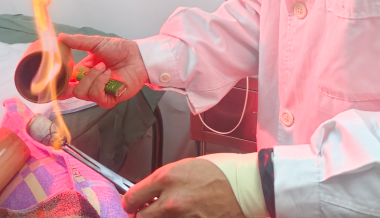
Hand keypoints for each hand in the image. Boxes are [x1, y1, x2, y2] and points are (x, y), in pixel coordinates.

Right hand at [57, 33, 149, 108]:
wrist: (138, 55)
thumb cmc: (119, 49)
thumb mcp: (96, 43)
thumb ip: (78, 41)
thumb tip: (60, 36)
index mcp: (83, 73)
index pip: (65, 83)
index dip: (58, 83)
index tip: (52, 77)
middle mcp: (89, 85)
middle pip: (70, 91)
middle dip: (76, 78)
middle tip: (87, 67)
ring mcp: (98, 93)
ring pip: (82, 92)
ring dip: (92, 77)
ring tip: (104, 66)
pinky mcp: (109, 99)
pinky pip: (96, 95)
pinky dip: (100, 82)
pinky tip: (109, 74)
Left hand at [123, 158, 244, 217]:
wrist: (248, 185)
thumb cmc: (223, 171)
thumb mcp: (189, 165)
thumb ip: (168, 180)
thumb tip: (153, 191)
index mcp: (168, 177)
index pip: (133, 197)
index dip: (131, 202)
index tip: (132, 204)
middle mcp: (171, 201)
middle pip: (141, 217)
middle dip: (144, 214)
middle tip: (150, 211)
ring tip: (173, 212)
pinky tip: (189, 214)